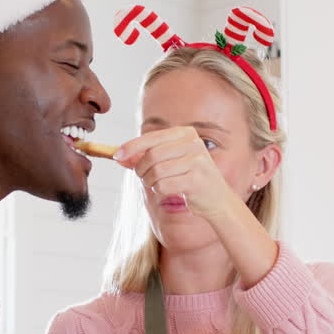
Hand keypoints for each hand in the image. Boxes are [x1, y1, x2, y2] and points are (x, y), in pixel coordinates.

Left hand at [115, 127, 240, 222]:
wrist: (217, 200)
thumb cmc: (189, 179)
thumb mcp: (169, 162)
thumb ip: (145, 157)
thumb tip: (120, 156)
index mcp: (186, 133)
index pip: (151, 138)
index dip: (131, 147)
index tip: (116, 156)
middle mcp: (193, 143)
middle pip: (152, 155)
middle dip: (140, 169)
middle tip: (142, 177)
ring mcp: (197, 160)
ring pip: (156, 171)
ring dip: (150, 182)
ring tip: (157, 184)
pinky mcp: (196, 179)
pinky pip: (164, 185)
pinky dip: (159, 190)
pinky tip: (168, 190)